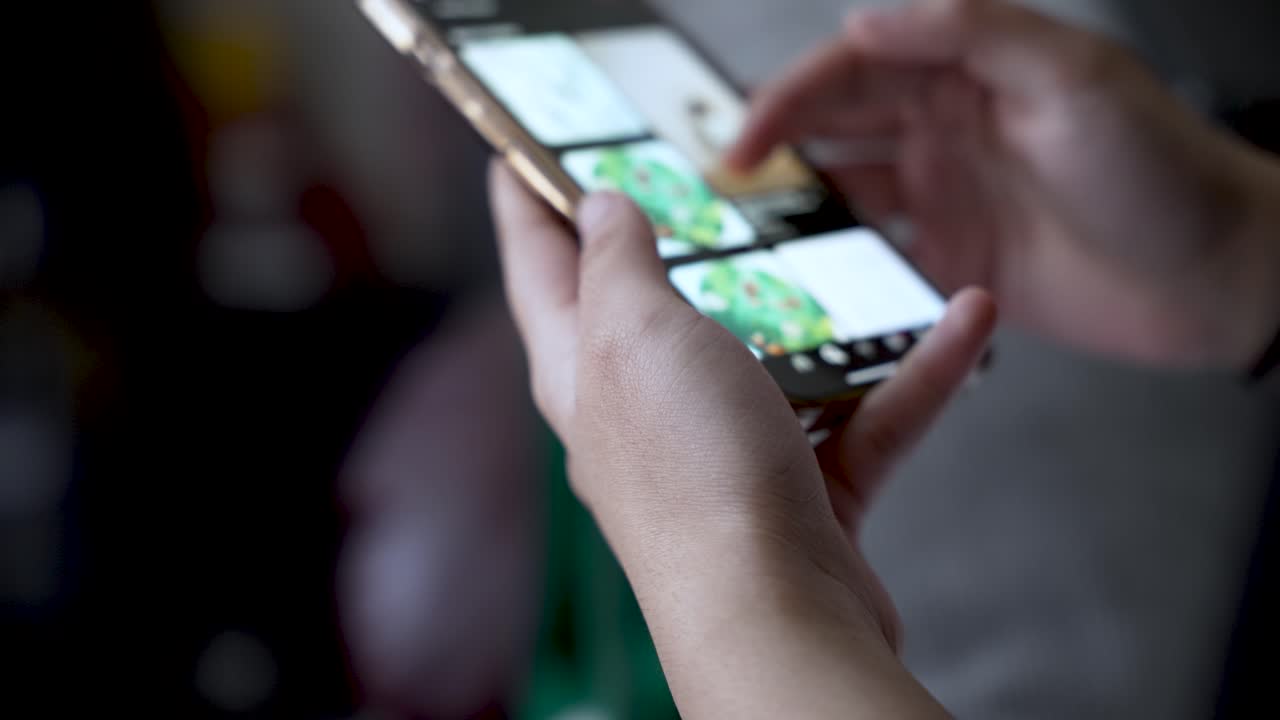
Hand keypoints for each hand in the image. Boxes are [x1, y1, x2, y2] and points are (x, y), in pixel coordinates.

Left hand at [490, 161, 993, 716]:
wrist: (774, 616)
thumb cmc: (692, 473)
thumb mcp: (638, 333)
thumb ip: (618, 263)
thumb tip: (601, 207)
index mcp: (585, 371)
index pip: (538, 271)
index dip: (525, 206)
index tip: (520, 158)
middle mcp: (646, 416)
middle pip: (651, 311)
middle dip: (672, 244)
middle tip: (696, 179)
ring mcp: (726, 456)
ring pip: (776, 360)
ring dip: (828, 310)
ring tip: (858, 244)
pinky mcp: (804, 494)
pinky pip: (863, 415)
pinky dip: (913, 371)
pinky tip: (965, 318)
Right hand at [730, 0, 1279, 371]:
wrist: (1219, 276)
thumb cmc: (1162, 169)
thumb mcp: (1073, 79)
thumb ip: (971, 36)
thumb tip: (865, 22)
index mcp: (965, 73)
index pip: (851, 72)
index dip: (786, 101)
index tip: (741, 141)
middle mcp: (945, 131)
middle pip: (832, 132)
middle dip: (771, 156)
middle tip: (717, 194)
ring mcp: (946, 201)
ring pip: (844, 198)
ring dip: (794, 214)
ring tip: (742, 243)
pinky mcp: (953, 266)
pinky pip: (876, 261)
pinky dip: (838, 270)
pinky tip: (805, 284)